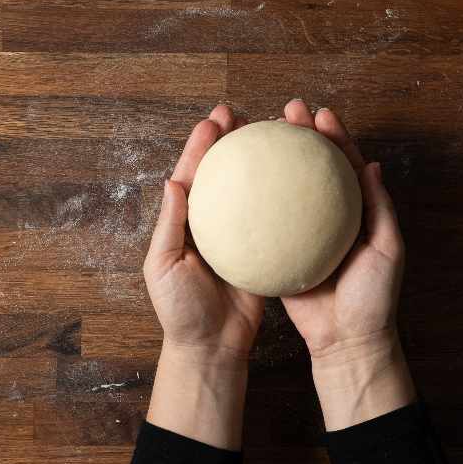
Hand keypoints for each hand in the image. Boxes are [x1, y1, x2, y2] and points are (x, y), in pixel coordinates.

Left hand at [142, 105, 261, 448]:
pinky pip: (272, 219)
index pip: (193, 173)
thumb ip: (169, 226)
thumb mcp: (164, 268)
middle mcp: (210, 222)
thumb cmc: (180, 312)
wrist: (211, 349)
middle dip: (229, 140)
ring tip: (272, 133)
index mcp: (184, 221)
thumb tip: (172, 182)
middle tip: (243, 114)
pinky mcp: (261, 253)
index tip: (216, 119)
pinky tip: (298, 181)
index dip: (202, 144)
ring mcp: (237, 236)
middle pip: (221, 172)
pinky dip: (280, 197)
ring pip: (247, 189)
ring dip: (255, 160)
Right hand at [277, 100, 414, 429]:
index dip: (332, 136)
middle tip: (285, 112)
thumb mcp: (388, 250)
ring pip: (286, 186)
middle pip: (311, 166)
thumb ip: (380, 208)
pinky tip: (238, 180)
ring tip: (259, 133)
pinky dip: (253, 198)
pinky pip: (264, 220)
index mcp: (355, 211)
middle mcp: (326, 216)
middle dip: (299, 135)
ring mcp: (301, 232)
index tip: (318, 112)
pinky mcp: (279, 251)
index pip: (343, 164)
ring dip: (274, 158)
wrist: (346, 342)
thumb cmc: (374, 299)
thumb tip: (372, 166)